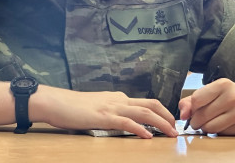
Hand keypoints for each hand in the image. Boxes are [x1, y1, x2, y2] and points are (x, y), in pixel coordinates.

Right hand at [34, 86, 177, 138]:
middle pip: (151, 104)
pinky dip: (140, 129)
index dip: (162, 112)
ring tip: (171, 133)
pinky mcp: (104, 117)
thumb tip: (124, 120)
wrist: (57, 102)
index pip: (146, 102)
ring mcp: (112, 107)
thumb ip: (112, 111)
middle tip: (177, 128)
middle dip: (168, 116)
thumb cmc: (74, 107)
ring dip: (161, 122)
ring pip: (144, 112)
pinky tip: (148, 137)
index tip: (171, 122)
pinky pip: (127, 122)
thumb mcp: (98, 106)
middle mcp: (119, 99)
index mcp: (119, 98)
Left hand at [178, 78, 234, 134]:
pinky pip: (220, 134)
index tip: (194, 109)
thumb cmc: (228, 97)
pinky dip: (217, 132)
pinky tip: (223, 124)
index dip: (191, 108)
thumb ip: (191, 101)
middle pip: (201, 115)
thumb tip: (182, 114)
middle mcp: (233, 97)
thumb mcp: (212, 92)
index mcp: (223, 84)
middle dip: (196, 120)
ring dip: (205, 128)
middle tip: (199, 119)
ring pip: (209, 127)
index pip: (196, 99)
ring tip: (210, 122)